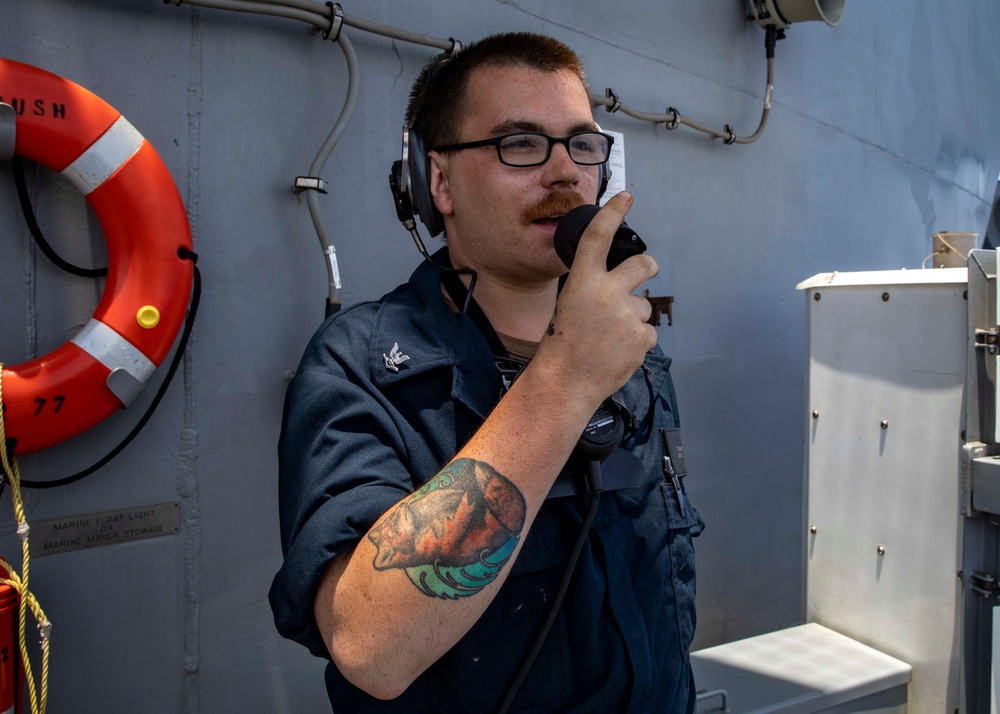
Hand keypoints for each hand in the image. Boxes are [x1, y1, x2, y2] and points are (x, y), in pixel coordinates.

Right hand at [534, 192, 658, 406]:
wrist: (567, 380)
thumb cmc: (563, 343)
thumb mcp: (570, 304)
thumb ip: (594, 288)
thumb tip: (622, 283)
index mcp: (583, 281)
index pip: (598, 237)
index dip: (613, 212)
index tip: (626, 196)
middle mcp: (607, 292)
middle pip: (643, 264)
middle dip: (648, 267)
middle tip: (647, 271)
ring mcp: (627, 315)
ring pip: (643, 307)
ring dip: (632, 319)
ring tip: (610, 338)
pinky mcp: (641, 338)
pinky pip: (647, 333)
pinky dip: (636, 342)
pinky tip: (617, 352)